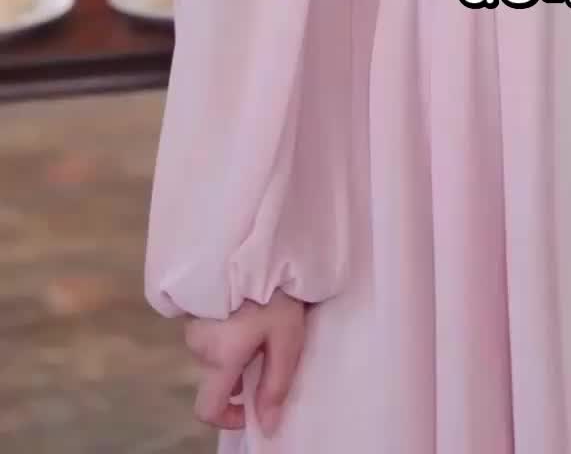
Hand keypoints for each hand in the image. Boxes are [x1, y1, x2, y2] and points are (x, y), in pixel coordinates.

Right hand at [185, 289, 305, 434]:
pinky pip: (208, 327)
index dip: (228, 417)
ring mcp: (192, 319)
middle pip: (214, 374)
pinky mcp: (193, 299)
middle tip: (266, 345)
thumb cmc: (271, 288)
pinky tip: (246, 304)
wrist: (252, 237)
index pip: (206, 409)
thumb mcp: (286, 337)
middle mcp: (197, 344)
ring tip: (260, 316)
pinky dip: (225, 327)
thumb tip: (266, 425)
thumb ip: (276, 384)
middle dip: (238, 370)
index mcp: (218, 358)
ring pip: (212, 349)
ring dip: (232, 345)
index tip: (250, 404)